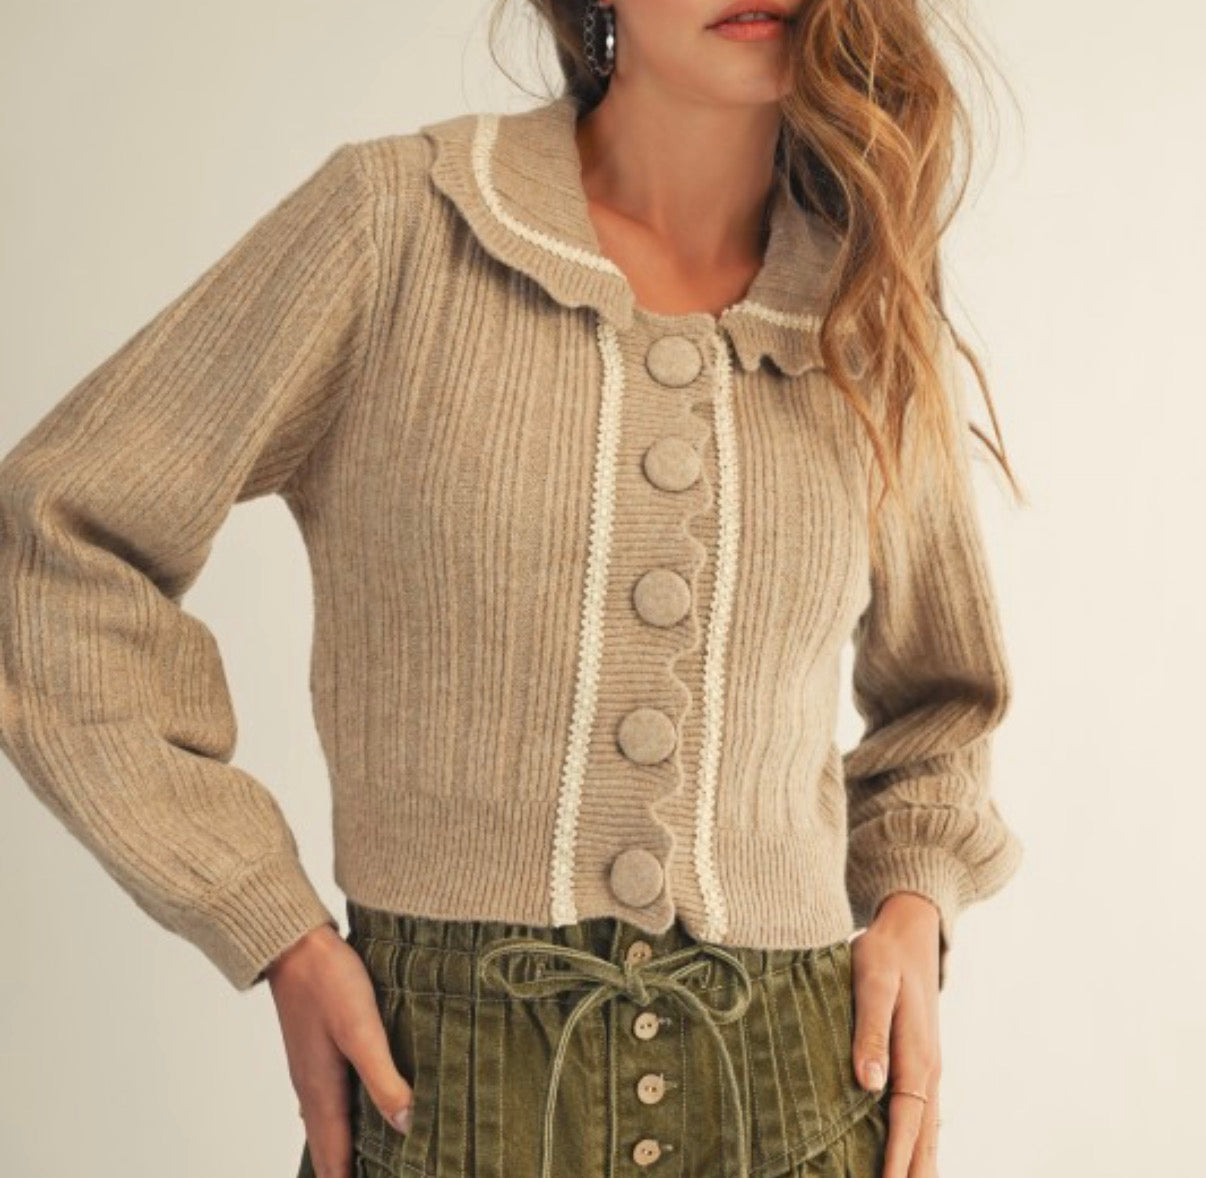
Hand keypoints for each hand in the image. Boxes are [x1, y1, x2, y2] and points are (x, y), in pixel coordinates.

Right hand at [266, 926, 413, 1177]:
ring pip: (326, 1123)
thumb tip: (406, 1126)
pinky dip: (342, 1117)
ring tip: (362, 1162)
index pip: (335, 1157)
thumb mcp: (361, 1031)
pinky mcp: (316, 1049)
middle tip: (377, 1176)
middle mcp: (312, 1088)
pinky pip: (327, 1099)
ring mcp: (311, 1069)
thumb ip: (382, 1079)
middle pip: (327, 1147)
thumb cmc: (328, 983)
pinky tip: (356, 1110)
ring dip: (343, 1147)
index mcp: (322, 1092)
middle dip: (344, 1171)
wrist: (295, 945)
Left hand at [850, 891, 942, 1177]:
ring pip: (929, 1131)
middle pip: (923, 1139)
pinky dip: (920, 1143)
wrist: (909, 930)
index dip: (895, 1163)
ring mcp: (928, 1068)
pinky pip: (925, 1114)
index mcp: (916, 1057)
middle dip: (913, 1174)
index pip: (906, 1125)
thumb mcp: (872, 981)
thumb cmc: (883, 953)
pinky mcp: (921, 1061)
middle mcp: (928, 1070)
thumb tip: (869, 1084)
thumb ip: (870, 1030)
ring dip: (920, 1165)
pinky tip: (912, 1159)